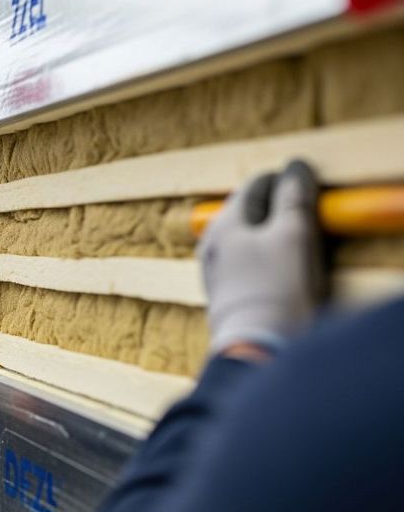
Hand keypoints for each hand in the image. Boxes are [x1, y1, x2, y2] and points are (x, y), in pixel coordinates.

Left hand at [198, 160, 325, 355]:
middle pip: (243, 211)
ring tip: (288, 239)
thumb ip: (294, 198)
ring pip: (240, 238)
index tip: (300, 181)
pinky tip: (272, 269)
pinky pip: (239, 263)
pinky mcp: (221, 294)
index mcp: (225, 223)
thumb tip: (294, 166)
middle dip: (271, 205)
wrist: (256, 345)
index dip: (280, 179)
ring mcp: (212, 270)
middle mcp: (211, 243)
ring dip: (263, 232)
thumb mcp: (293, 235)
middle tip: (297, 207)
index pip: (253, 186)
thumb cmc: (276, 286)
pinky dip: (258, 256)